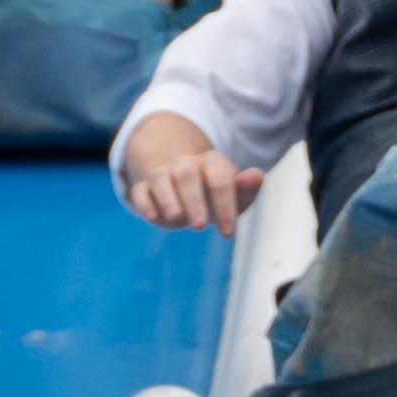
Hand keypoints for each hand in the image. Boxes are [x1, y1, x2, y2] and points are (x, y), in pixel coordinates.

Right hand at [118, 121, 263, 231]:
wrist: (184, 190)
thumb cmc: (215, 197)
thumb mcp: (234, 195)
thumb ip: (246, 188)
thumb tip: (256, 176)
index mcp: (212, 162)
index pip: (219, 179)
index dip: (224, 205)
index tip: (228, 233)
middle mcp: (185, 164)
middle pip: (187, 175)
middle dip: (193, 199)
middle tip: (200, 226)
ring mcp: (162, 173)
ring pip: (160, 177)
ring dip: (167, 197)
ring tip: (176, 218)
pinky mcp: (143, 188)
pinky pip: (140, 191)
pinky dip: (144, 203)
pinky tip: (153, 217)